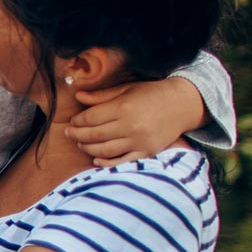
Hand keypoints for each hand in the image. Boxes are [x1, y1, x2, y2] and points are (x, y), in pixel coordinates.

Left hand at [69, 78, 203, 166]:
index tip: (72, 121)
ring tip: (80, 143)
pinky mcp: (147, 152)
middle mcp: (131, 126)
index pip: (91, 118)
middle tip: (68, 133)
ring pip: (105, 150)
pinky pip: (122, 161)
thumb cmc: (151, 94)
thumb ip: (101, 95)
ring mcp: (139, 141)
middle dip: (77, 134)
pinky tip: (96, 159)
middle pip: (95, 135)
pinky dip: (107, 162)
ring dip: (88, 148)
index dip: (78, 121)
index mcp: (124, 107)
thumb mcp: (126, 89)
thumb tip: (77, 96)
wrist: (182, 105)